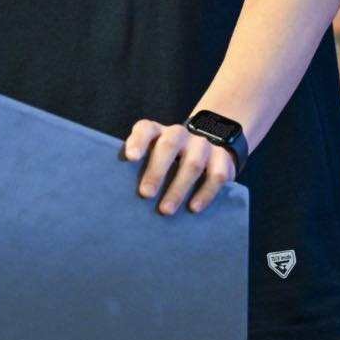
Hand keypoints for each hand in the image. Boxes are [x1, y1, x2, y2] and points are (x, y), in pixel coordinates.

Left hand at [122, 119, 236, 215]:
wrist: (207, 150)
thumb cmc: (167, 163)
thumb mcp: (152, 158)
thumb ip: (138, 170)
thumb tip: (118, 197)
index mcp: (158, 132)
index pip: (146, 129)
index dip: (138, 141)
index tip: (131, 158)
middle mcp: (180, 135)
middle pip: (169, 146)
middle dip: (156, 171)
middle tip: (145, 194)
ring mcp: (202, 145)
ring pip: (192, 163)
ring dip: (178, 188)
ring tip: (165, 210)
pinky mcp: (222, 159)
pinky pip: (216, 176)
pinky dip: (205, 193)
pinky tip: (194, 208)